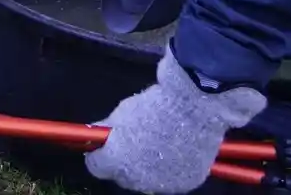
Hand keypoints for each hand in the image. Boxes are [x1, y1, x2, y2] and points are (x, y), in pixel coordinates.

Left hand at [84, 50, 266, 193]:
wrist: (194, 107)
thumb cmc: (155, 105)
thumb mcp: (122, 112)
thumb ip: (106, 129)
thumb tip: (98, 134)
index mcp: (116, 162)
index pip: (96, 166)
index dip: (99, 153)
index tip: (105, 144)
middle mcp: (136, 180)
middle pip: (122, 175)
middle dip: (125, 160)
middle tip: (134, 140)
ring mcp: (163, 184)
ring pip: (148, 178)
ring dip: (148, 165)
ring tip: (158, 142)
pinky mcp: (186, 183)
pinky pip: (172, 177)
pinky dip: (172, 166)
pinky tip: (176, 148)